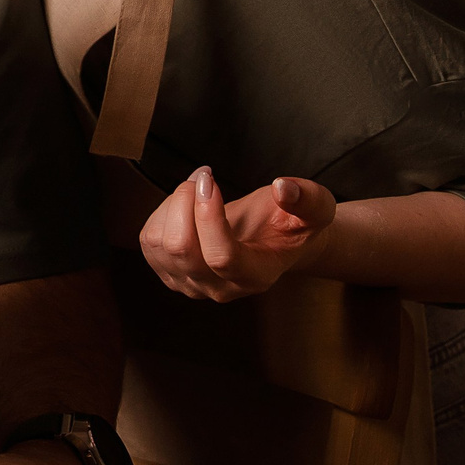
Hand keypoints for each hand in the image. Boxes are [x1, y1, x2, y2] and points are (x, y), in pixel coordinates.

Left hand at [140, 167, 335, 301]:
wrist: (272, 238)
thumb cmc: (292, 222)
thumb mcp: (315, 208)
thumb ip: (307, 199)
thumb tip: (284, 188)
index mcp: (256, 276)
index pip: (221, 257)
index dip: (208, 216)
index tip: (210, 179)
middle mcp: (220, 289)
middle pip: (181, 249)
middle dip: (185, 200)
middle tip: (205, 175)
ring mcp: (191, 285)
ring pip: (159, 243)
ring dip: (172, 204)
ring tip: (198, 187)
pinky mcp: (169, 273)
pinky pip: (148, 241)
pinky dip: (161, 213)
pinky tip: (185, 204)